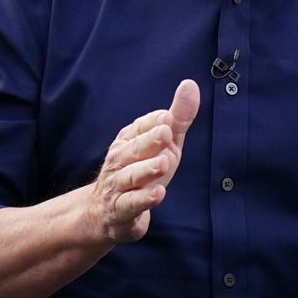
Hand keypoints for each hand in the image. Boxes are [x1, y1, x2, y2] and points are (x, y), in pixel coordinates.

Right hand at [88, 79, 198, 243]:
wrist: (106, 213)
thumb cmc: (141, 171)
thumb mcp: (163, 144)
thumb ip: (178, 117)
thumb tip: (190, 84)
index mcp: (128, 141)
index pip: (140, 128)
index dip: (154, 123)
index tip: (168, 118)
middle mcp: (120, 161)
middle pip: (134, 150)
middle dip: (149, 141)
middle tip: (166, 133)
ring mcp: (119, 187)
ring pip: (132, 177)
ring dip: (147, 170)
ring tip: (164, 163)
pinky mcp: (122, 211)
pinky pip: (132, 205)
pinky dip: (144, 200)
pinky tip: (158, 193)